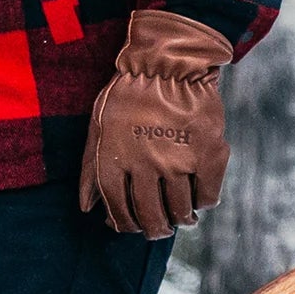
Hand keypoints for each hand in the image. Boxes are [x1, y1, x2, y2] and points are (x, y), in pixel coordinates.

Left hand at [79, 8, 232, 236]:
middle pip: (150, 217)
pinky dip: (203, 202)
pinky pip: (207, 195)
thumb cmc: (128, 95)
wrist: (168, 63)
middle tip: (159, 230)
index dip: (124, 224)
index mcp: (114, 160)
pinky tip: (198, 199)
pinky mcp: (208, 155)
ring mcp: (178, 162)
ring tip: (180, 217)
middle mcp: (145, 166)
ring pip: (180, 210)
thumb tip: (86, 209)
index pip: (118, 210)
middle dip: (154, 229)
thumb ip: (90, 169)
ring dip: (180, 219)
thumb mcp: (98, 127)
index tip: (130, 226)